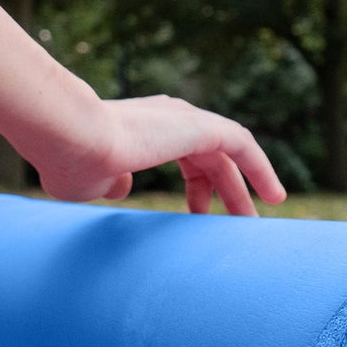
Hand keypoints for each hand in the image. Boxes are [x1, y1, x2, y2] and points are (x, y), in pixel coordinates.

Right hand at [23, 94, 286, 213]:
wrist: (71, 139)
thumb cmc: (72, 163)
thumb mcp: (92, 183)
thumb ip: (111, 184)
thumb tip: (123, 188)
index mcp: (142, 129)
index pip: (184, 158)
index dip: (196, 191)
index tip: (196, 220)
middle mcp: (166, 118)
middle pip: (210, 160)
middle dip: (225, 194)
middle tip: (237, 229)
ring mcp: (183, 119)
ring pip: (228, 155)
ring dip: (244, 189)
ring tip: (256, 225)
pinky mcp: (199, 126)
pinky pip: (242, 146)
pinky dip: (261, 169)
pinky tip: (274, 197)